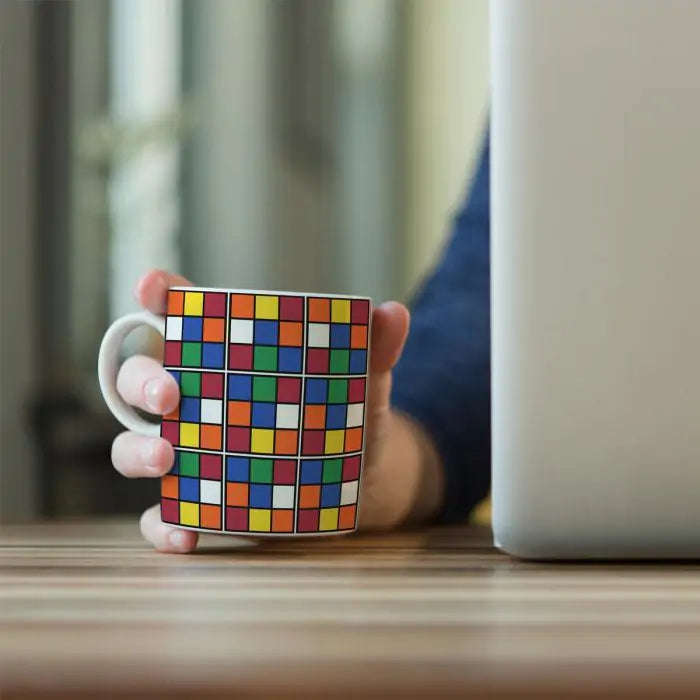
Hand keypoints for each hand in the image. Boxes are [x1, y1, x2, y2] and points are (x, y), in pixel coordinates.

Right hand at [111, 269, 442, 551]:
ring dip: (138, 450)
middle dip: (144, 380)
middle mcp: (198, 400)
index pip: (181, 315)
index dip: (158, 296)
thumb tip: (394, 313)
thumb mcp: (364, 386)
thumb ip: (376, 352)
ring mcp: (193, 452)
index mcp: (228, 358)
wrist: (358, 484)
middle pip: (142, 378)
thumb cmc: (348, 421)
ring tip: (167, 458)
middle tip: (170, 395)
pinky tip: (185, 535)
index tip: (150, 286)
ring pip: (135, 444)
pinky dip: (163, 525)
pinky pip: (163, 513)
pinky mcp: (202, 501)